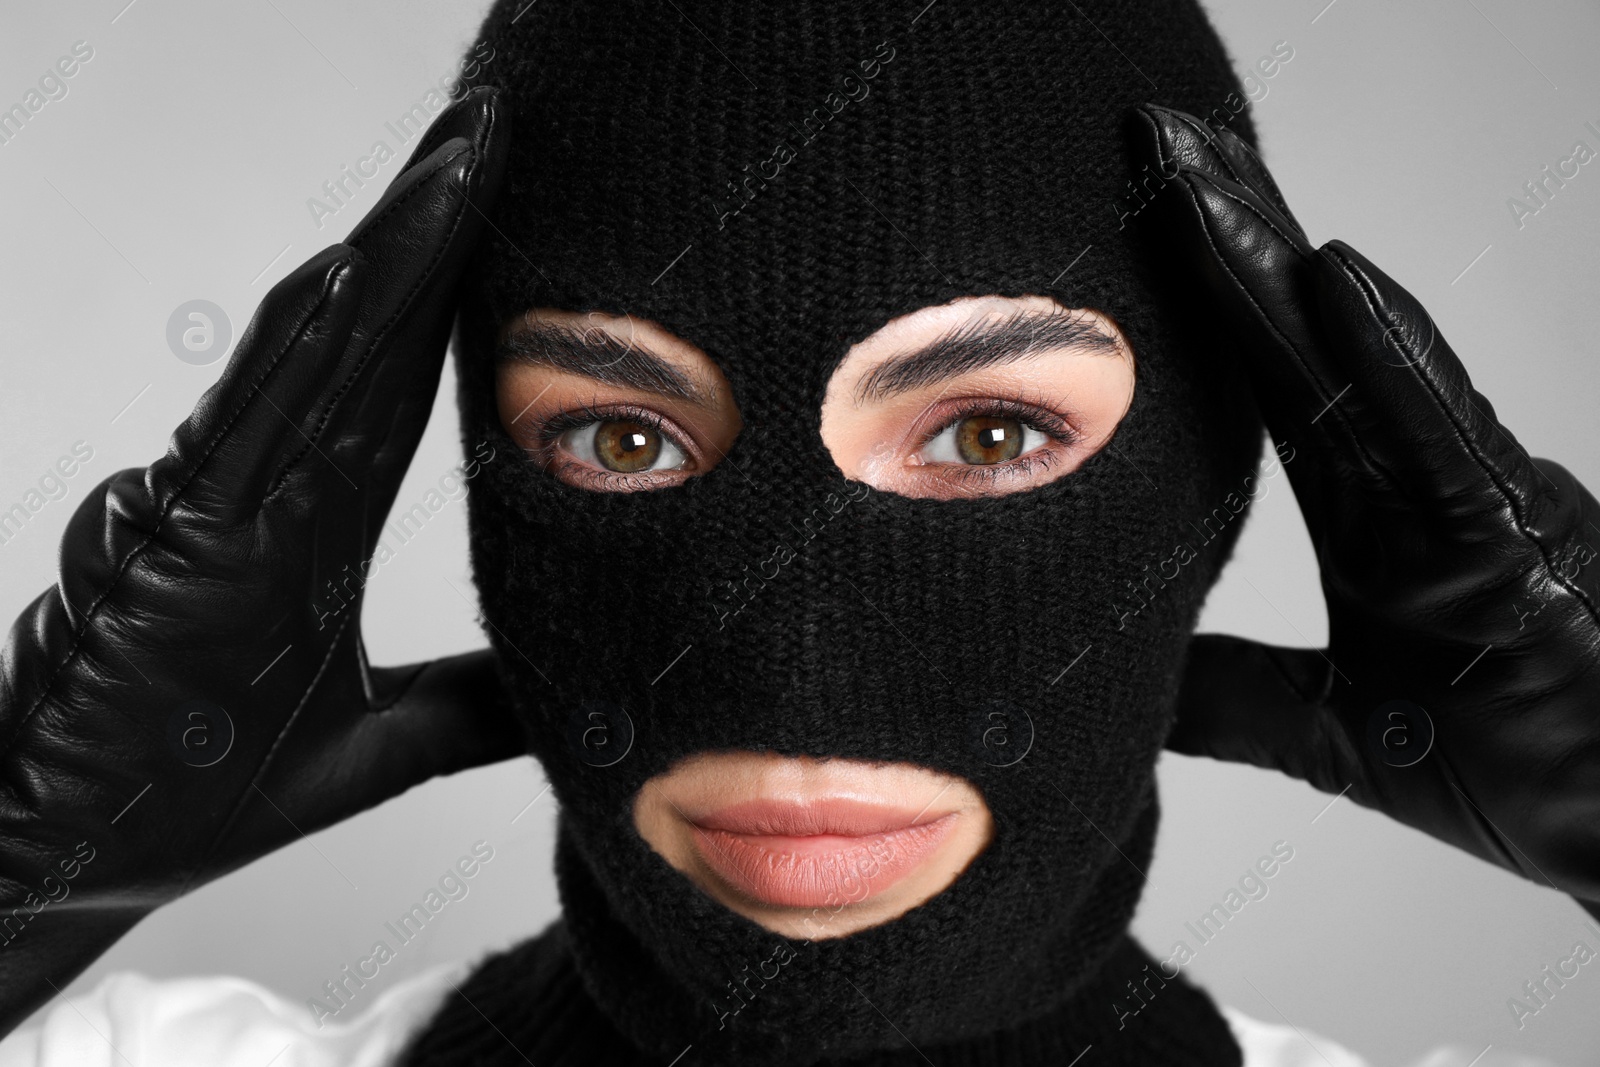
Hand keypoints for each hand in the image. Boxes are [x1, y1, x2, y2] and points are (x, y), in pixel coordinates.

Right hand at [0, 88, 519, 1030]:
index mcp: (314, 534)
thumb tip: (569, 687)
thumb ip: (466, 710)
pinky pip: (245, 436)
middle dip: (423, 237)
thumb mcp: (377, 750)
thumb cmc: (193, 793)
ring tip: (446, 175)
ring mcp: (218, 519)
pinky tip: (348, 285)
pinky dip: (297, 359)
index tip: (497, 208)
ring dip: (382, 267)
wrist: (70, 861)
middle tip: (484, 133)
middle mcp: (267, 503)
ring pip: (308, 367)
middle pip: (359, 346)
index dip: (446, 295)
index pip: (397, 390)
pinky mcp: (177, 557)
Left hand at [1132, 105, 1599, 913]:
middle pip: (1306, 333)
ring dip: (1275, 264)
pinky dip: (1386, 358)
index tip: (1137, 209)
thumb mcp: (1336, 731)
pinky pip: (1441, 435)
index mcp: (1378, 510)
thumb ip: (1240, 698)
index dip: (1205, 294)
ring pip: (1360, 355)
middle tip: (1154, 134)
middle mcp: (1423, 477)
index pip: (1273, 375)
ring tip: (1199, 171)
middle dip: (1229, 233)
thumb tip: (1139, 689)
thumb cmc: (1522, 762)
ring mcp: (1474, 495)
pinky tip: (1331, 278)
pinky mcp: (1516, 541)